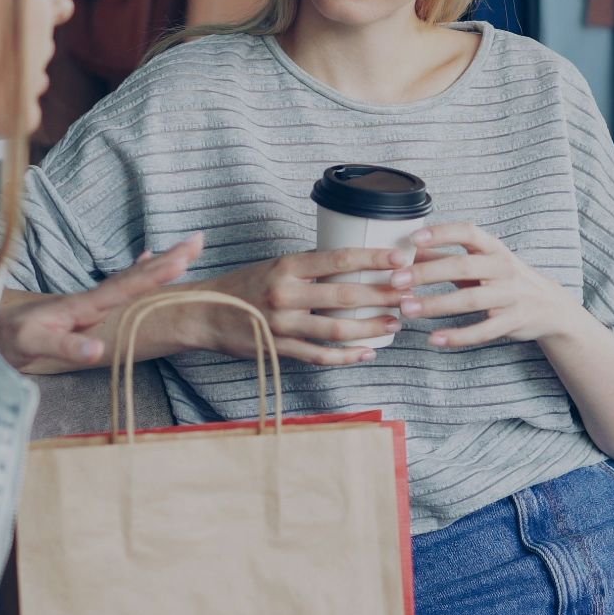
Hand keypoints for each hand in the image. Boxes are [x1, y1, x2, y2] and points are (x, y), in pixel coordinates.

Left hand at [0, 233, 204, 374]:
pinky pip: (121, 287)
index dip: (153, 274)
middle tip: (199, 241)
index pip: (125, 286)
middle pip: (135, 276)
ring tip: (189, 248)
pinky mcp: (86, 310)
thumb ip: (66, 344)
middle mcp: (90, 300)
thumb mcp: (34, 343)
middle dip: (168, 259)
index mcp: (83, 305)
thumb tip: (99, 349)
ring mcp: (90, 304)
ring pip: (132, 278)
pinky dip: (140, 272)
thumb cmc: (8, 338)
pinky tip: (149, 260)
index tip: (182, 260)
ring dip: (161, 263)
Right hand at [196, 247, 411, 365]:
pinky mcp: (279, 349)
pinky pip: (319, 356)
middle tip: (408, 293)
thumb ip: (311, 268)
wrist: (205, 313)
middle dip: (382, 295)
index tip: (400, 258)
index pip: (338, 259)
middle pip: (344, 296)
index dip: (372, 259)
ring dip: (370, 328)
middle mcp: (285, 294)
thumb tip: (356, 264)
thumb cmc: (246, 285)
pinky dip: (346, 356)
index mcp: (287, 266)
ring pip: (336, 330)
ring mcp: (281, 325)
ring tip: (395, 323)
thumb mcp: (276, 266)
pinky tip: (367, 352)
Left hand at [392, 222, 588, 348]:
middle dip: (427, 273)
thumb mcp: (481, 263)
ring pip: (470, 300)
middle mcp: (503, 268)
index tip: (413, 239)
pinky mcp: (513, 321)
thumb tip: (409, 251)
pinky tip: (435, 339)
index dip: (441, 233)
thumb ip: (447, 257)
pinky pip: (483, 330)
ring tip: (407, 309)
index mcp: (494, 249)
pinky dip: (458, 336)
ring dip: (436, 304)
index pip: (468, 233)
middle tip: (397, 280)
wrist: (550, 306)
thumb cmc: (506, 279)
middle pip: (463, 267)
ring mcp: (510, 295)